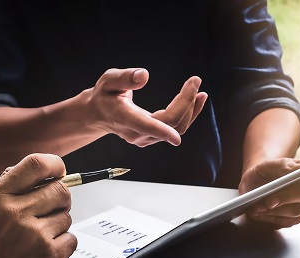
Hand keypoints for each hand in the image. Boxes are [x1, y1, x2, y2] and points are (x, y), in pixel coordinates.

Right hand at [0, 153, 76, 257]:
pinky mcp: (49, 257)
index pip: (36, 165)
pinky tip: (42, 250)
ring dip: (56, 225)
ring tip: (36, 237)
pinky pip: (71, 239)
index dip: (54, 165)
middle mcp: (17, 213)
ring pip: (66, 217)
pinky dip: (61, 245)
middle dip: (59, 198)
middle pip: (60, 190)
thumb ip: (8, 187)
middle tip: (50, 209)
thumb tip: (38, 174)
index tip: (58, 171)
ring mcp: (35, 235)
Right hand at [84, 68, 206, 146]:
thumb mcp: (109, 80)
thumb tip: (144, 75)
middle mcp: (136, 133)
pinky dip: (188, 114)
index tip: (176, 137)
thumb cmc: (104, 95)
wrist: (99, 114)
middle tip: (195, 81)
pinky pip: (176, 128)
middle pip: (169, 124)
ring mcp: (145, 138)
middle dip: (186, 103)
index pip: (146, 126)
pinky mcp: (153, 138)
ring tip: (200, 91)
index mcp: (125, 117)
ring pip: (176, 128)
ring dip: (191, 109)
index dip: (162, 132)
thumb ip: (125, 77)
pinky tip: (196, 100)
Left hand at [239, 158, 299, 228]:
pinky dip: (272, 218)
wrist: (256, 184)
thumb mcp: (267, 164)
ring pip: (297, 211)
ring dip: (276, 210)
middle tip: (269, 200)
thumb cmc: (264, 172)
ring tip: (258, 207)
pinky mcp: (296, 218)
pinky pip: (287, 221)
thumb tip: (294, 170)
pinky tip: (260, 213)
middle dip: (286, 197)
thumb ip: (281, 164)